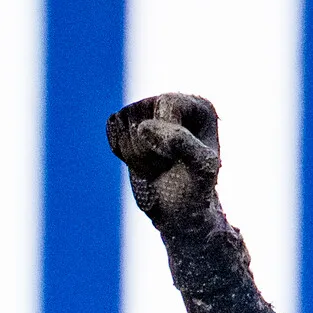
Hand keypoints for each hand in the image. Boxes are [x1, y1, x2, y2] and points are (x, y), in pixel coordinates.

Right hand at [107, 92, 222, 229]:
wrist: (180, 210)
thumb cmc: (195, 190)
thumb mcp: (200, 169)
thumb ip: (181, 142)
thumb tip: (143, 126)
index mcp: (199, 107)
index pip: (167, 103)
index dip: (163, 134)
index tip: (174, 159)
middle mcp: (175, 102)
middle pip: (141, 112)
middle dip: (147, 148)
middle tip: (165, 166)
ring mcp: (150, 110)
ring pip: (124, 121)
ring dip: (135, 154)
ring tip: (156, 166)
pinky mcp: (129, 122)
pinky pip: (112, 127)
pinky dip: (122, 151)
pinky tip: (141, 161)